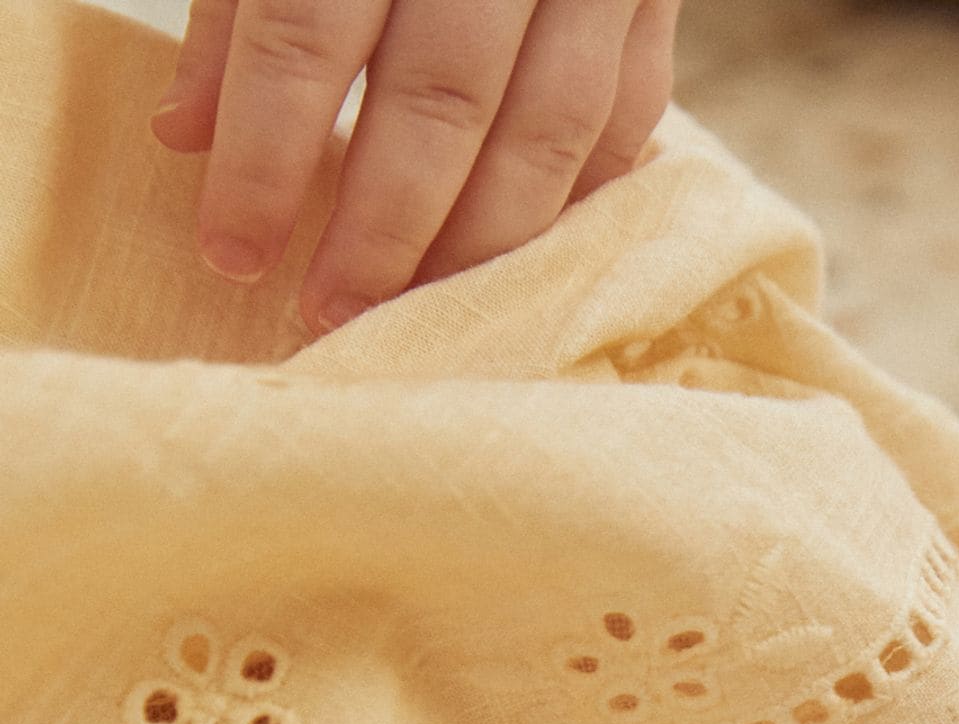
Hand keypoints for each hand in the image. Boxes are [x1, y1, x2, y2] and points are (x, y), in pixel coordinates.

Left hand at [151, 0, 682, 334]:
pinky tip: (512, 253)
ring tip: (418, 305)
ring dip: (480, 240)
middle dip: (381, 228)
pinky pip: (626, 114)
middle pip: (439, 100)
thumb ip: (239, 3)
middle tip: (332, 311)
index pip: (306, 35)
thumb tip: (185, 134)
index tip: (234, 253)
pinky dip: (571, 198)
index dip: (266, 158)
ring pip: (548, 127)